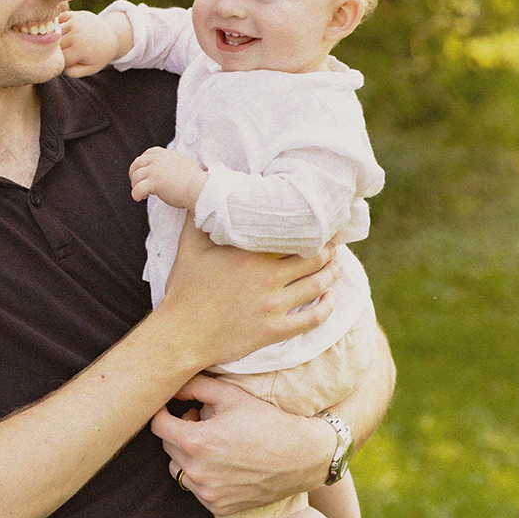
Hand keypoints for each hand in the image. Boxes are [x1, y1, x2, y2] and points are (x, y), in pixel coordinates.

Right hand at [59, 10, 124, 76]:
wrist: (111, 36)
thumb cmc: (98, 55)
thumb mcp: (90, 69)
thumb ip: (73, 72)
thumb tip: (59, 65)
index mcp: (81, 49)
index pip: (61, 58)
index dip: (64, 63)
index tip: (72, 62)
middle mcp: (77, 33)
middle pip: (55, 46)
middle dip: (60, 51)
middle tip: (70, 52)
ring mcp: (75, 21)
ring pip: (54, 33)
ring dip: (57, 39)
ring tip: (68, 43)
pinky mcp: (75, 14)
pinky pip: (58, 20)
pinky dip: (59, 26)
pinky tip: (67, 32)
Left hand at [129, 147, 207, 209]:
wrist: (201, 189)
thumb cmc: (196, 183)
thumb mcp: (184, 166)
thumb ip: (174, 166)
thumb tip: (168, 174)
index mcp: (168, 155)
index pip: (150, 153)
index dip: (143, 161)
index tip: (142, 170)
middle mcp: (160, 160)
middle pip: (138, 162)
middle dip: (134, 172)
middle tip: (136, 183)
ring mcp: (156, 170)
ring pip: (136, 176)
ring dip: (135, 184)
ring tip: (140, 193)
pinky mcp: (154, 182)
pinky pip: (138, 188)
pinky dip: (135, 194)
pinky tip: (139, 198)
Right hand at [150, 222, 335, 373]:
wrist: (181, 333)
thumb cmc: (184, 287)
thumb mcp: (189, 244)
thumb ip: (201, 214)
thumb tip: (206, 184)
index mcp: (250, 252)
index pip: (294, 233)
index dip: (313, 228)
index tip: (321, 222)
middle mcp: (266, 276)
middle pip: (314, 258)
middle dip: (329, 250)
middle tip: (334, 245)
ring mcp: (272, 305)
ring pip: (317, 285)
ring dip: (333, 274)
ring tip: (337, 267)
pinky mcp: (274, 330)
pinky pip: (312, 319)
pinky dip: (327, 307)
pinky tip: (330, 299)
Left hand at [153, 375, 333, 516]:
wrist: (302, 456)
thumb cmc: (267, 422)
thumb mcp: (232, 396)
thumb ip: (196, 387)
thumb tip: (173, 387)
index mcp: (196, 442)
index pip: (158, 426)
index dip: (163, 413)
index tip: (170, 409)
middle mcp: (198, 471)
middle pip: (168, 447)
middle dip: (179, 432)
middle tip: (201, 421)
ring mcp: (208, 492)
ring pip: (179, 471)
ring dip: (188, 457)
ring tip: (213, 445)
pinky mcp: (219, 507)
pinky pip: (198, 490)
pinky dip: (204, 477)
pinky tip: (224, 465)